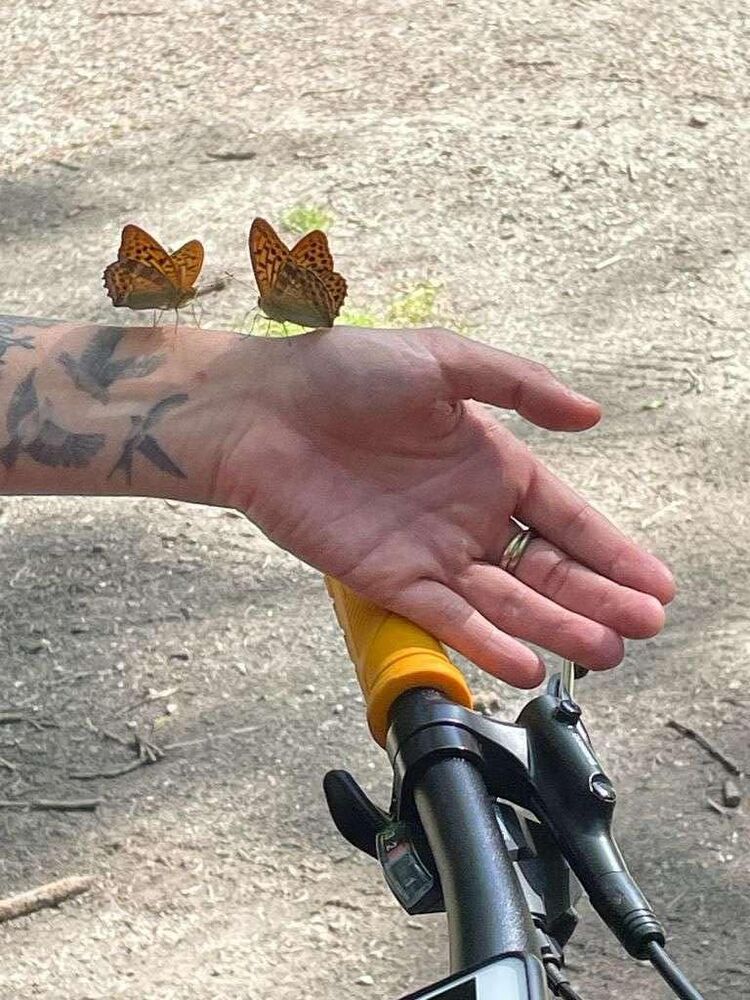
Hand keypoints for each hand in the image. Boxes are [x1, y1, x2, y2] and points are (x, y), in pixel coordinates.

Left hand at [214, 326, 674, 686]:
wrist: (261, 411)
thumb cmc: (344, 373)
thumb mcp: (442, 361)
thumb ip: (518, 385)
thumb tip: (591, 414)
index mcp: (489, 464)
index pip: (564, 517)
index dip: (611, 550)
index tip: (654, 581)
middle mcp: (468, 514)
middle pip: (546, 568)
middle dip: (597, 597)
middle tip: (645, 625)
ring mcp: (430, 551)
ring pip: (506, 601)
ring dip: (555, 627)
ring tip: (605, 650)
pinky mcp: (388, 579)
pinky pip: (448, 617)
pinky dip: (487, 641)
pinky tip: (527, 662)